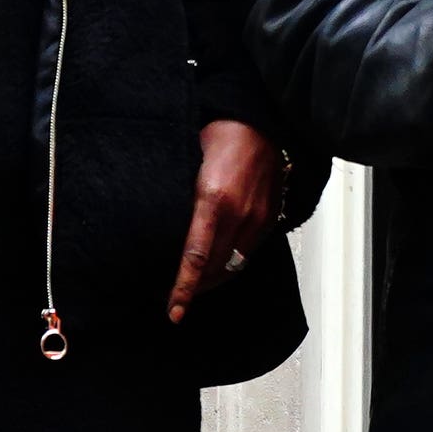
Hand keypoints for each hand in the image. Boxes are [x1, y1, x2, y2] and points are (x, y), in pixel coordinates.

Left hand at [169, 120, 285, 323]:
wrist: (262, 120)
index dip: (183, 288)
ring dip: (213, 281)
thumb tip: (163, 225)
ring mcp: (258, 218)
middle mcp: (239, 214)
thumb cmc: (222, 134)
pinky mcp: (269, 217)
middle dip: (194, 290)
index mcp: (213, 200)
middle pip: (215, 269)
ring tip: (195, 289)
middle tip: (175, 300)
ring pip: (234, 266)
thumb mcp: (190, 162)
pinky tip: (219, 266)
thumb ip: (181, 197)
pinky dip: (232, 265)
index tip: (173, 311)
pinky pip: (249, 253)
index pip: (195, 257)